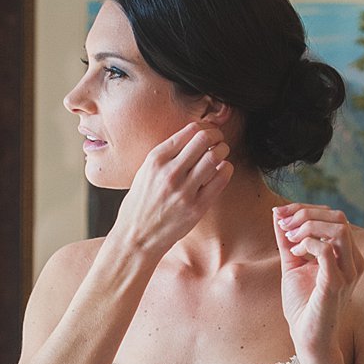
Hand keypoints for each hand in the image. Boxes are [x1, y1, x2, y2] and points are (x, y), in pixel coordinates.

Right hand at [112, 122, 231, 260]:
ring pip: (215, 157)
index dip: (206, 127)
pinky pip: (221, 179)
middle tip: (219, 140)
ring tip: (221, 154)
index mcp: (156, 159)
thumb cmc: (140, 204)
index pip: (190, 130)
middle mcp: (170, 172)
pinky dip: (226, 169)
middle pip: (205, 139)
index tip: (209, 130)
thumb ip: (167, 155)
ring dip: (223, 151)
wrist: (137, 237)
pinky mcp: (197, 207)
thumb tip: (193, 137)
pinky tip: (222, 170)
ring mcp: (184, 190)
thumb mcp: (146, 172)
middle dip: (217, 136)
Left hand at [273, 202, 363, 363]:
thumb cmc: (302, 305)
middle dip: (305, 214)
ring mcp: (348, 272)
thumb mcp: (292, 264)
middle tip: (284, 225)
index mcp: (347, 255)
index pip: (334, 216)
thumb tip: (278, 213)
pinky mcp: (337, 283)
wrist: (307, 337)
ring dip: (308, 226)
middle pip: (338, 217)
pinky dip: (307, 243)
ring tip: (290, 238)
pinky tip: (296, 251)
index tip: (281, 214)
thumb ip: (288, 240)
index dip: (305, 208)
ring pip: (338, 228)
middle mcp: (353, 261)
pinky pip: (326, 250)